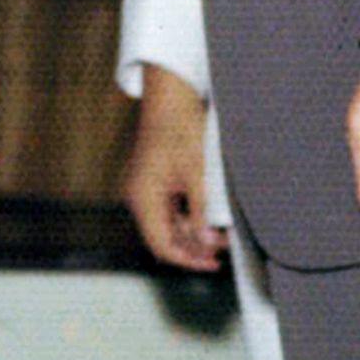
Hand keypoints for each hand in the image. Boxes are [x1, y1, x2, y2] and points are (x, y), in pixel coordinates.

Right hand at [124, 64, 224, 269]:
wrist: (171, 97)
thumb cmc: (179, 128)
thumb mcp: (196, 174)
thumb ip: (201, 212)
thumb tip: (208, 243)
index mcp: (142, 198)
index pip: (161, 245)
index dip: (188, 259)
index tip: (212, 263)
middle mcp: (137, 197)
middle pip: (163, 236)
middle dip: (193, 245)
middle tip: (222, 247)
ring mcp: (143, 188)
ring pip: (167, 223)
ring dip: (192, 230)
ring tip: (220, 231)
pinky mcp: (152, 181)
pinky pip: (168, 208)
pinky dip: (187, 214)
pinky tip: (207, 214)